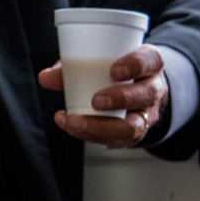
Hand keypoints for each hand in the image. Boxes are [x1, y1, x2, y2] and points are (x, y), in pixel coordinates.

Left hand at [39, 46, 168, 147]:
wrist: (138, 91)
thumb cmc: (116, 71)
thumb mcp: (101, 61)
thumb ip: (75, 66)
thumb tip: (46, 77)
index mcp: (149, 64)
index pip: (152, 61)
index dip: (136, 65)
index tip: (114, 70)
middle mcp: (153, 89)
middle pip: (147, 94)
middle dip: (121, 98)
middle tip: (96, 101)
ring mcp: (146, 114)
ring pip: (134, 125)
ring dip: (102, 127)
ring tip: (75, 122)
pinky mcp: (133, 134)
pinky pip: (116, 140)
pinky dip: (90, 135)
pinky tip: (71, 126)